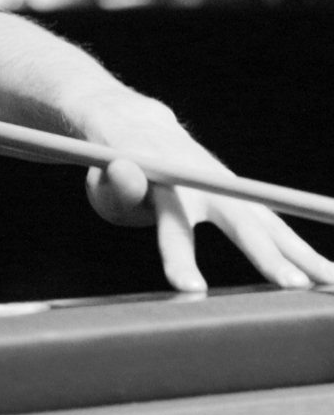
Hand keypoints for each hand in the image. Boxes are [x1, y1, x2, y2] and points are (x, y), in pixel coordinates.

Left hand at [80, 99, 333, 291]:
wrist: (136, 125)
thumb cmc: (113, 164)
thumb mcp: (103, 174)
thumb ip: (117, 183)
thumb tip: (128, 174)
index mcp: (164, 179)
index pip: (172, 221)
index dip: (180, 255)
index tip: (191, 288)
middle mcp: (205, 181)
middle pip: (240, 221)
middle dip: (266, 255)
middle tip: (292, 286)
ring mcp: (228, 188)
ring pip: (268, 223)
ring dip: (301, 254)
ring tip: (330, 285)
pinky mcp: (241, 198)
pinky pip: (276, 227)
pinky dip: (302, 251)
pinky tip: (326, 276)